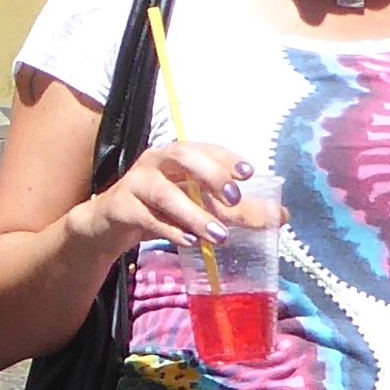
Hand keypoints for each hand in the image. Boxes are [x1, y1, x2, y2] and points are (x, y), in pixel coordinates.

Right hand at [64, 135, 257, 257]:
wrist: (108, 225)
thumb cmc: (159, 210)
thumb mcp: (198, 207)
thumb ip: (236, 211)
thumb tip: (281, 217)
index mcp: (177, 156)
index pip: (205, 148)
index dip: (227, 158)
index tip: (249, 173)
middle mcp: (156, 162)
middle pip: (183, 156)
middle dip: (210, 174)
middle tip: (234, 198)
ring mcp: (135, 183)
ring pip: (164, 192)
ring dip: (193, 213)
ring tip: (218, 235)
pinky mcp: (121, 207)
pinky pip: (146, 217)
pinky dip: (169, 229)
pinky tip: (188, 241)